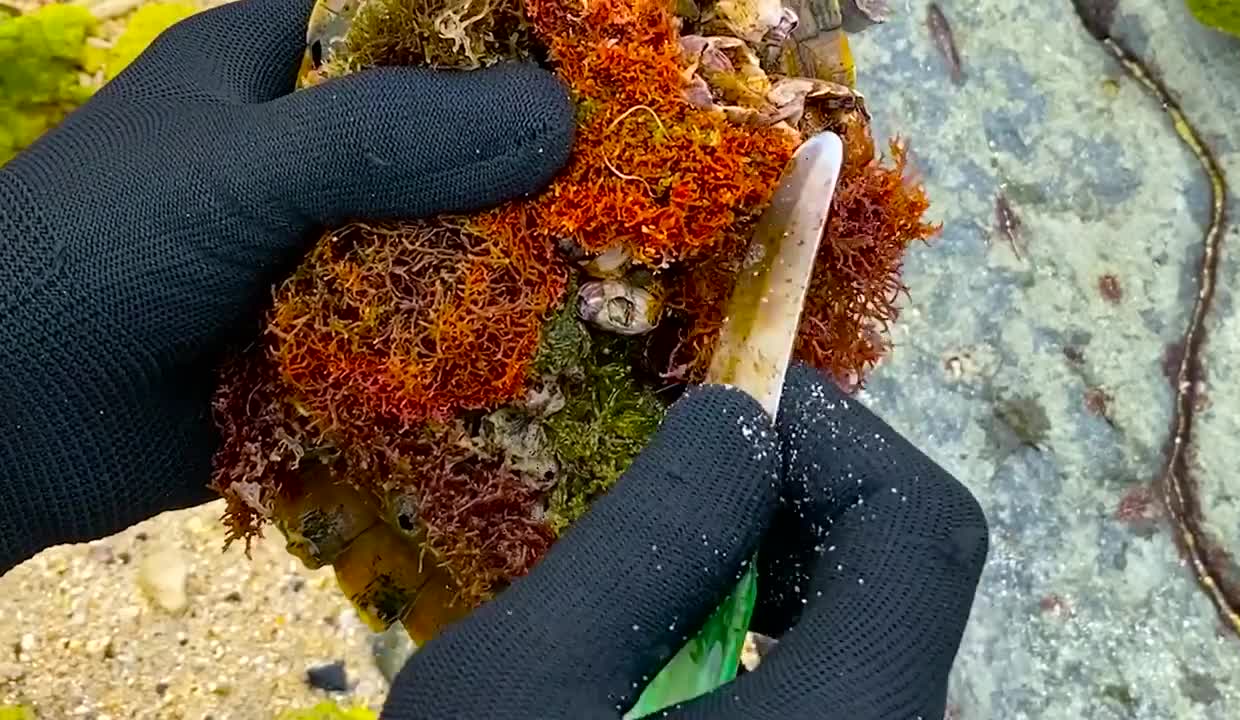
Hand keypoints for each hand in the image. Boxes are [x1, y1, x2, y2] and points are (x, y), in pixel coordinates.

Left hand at [0, 0, 574, 570]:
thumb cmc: (96, 252)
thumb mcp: (237, 167)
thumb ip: (385, 138)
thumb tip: (558, 119)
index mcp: (279, 74)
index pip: (416, 28)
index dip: (506, 42)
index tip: (608, 72)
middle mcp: (311, 161)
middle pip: (448, 149)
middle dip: (529, 176)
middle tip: (637, 196)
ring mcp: (324, 258)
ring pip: (444, 252)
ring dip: (511, 277)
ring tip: (616, 286)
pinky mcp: (333, 351)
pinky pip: (421, 343)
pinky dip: (472, 358)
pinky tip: (550, 369)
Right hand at [382, 365, 987, 718]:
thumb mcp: (521, 686)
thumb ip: (650, 537)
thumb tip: (740, 419)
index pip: (923, 530)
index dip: (837, 436)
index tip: (728, 409)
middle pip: (908, 579)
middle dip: (798, 501)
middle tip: (679, 494)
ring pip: (875, 635)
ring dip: (782, 570)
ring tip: (666, 586)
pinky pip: (843, 692)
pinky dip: (779, 640)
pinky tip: (684, 664)